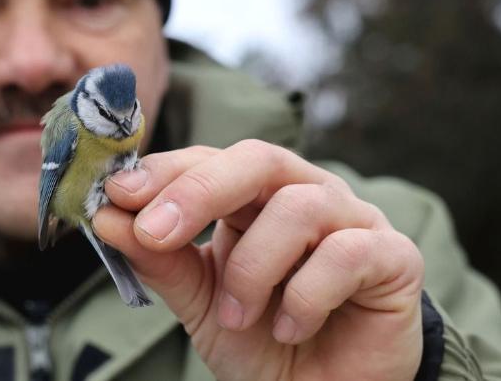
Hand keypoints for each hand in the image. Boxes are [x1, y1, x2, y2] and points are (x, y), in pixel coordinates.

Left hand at [93, 141, 424, 380]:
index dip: (164, 172)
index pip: (210, 160)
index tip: (115, 195)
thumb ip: (161, 261)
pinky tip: (292, 329)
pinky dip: (305, 296)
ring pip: (299, 207)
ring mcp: (353, 220)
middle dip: (198, 192)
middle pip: (257, 160)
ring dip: (253, 268)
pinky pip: (346, 253)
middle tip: (156, 233)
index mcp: (256, 198)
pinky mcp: (393, 256)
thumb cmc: (264, 339)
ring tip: (239, 318)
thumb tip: (107, 219)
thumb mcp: (201, 303)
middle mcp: (306, 194)